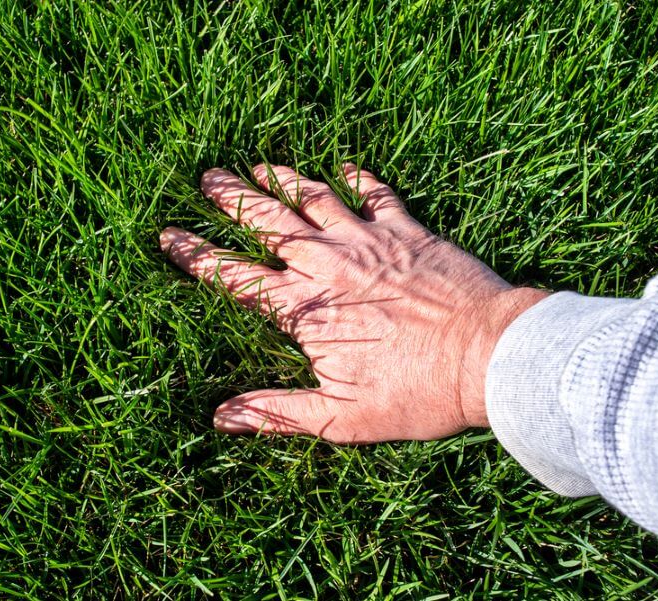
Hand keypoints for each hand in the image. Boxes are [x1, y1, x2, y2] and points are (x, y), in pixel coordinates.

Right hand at [161, 164, 547, 442]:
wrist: (488, 356)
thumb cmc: (417, 393)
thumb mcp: (340, 418)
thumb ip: (278, 412)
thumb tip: (222, 417)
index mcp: (305, 309)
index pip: (235, 277)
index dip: (197, 256)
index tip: (169, 236)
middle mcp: (328, 265)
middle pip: (269, 224)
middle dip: (233, 200)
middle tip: (208, 178)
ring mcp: (369, 241)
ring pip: (314, 199)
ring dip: (282, 180)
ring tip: (256, 165)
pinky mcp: (409, 231)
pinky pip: (378, 194)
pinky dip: (360, 178)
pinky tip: (347, 166)